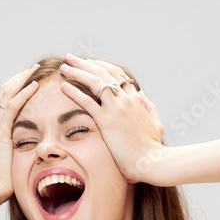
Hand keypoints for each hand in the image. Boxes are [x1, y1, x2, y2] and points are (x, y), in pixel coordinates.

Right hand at [0, 63, 39, 201]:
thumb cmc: (7, 178)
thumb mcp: (17, 156)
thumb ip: (24, 145)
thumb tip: (40, 143)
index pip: (7, 99)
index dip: (19, 86)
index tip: (33, 77)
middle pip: (6, 90)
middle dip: (20, 77)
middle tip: (35, 67)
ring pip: (7, 94)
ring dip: (22, 80)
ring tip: (35, 69)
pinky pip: (12, 108)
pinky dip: (23, 94)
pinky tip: (34, 85)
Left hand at [57, 55, 166, 184]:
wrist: (152, 162)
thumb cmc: (153, 148)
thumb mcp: (156, 123)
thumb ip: (149, 108)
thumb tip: (143, 96)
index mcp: (136, 99)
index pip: (117, 75)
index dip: (101, 66)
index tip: (89, 63)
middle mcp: (126, 100)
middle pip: (103, 73)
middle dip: (85, 63)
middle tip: (70, 58)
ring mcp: (116, 109)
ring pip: (94, 82)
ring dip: (77, 72)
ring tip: (64, 67)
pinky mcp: (107, 122)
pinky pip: (87, 102)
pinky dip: (74, 92)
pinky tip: (63, 86)